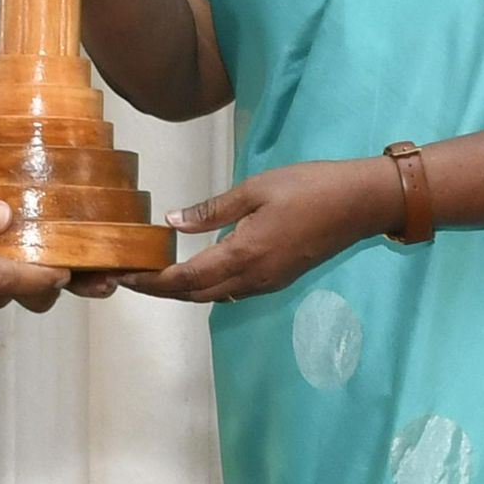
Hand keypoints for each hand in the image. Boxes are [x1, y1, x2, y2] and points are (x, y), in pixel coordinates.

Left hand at [127, 159, 398, 303]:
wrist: (361, 204)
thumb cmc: (310, 187)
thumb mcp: (256, 189)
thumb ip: (212, 210)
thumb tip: (171, 222)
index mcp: (244, 255)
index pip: (184, 280)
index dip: (150, 281)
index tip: (122, 275)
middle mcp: (253, 278)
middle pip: (194, 295)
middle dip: (158, 290)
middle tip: (128, 275)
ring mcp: (267, 283)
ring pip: (213, 295)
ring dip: (181, 289)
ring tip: (152, 272)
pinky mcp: (277, 278)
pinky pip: (232, 290)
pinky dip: (205, 284)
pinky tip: (192, 267)